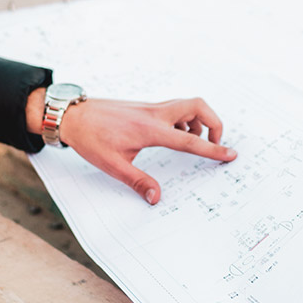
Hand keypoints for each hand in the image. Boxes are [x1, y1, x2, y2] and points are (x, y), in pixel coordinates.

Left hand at [36, 95, 236, 203]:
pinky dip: (183, 119)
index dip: (213, 149)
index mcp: (150, 129)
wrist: (72, 114)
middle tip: (215, 142)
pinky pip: (174, 107)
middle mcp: (155, 113)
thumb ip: (138, 181)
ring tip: (190, 141)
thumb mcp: (113, 165)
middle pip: (197, 106)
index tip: (230, 154)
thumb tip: (156, 198)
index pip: (190, 140)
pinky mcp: (145, 107)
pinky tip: (172, 135)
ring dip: (198, 120)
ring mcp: (151, 107)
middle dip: (214, 122)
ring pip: (187, 104)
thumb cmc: (90, 138)